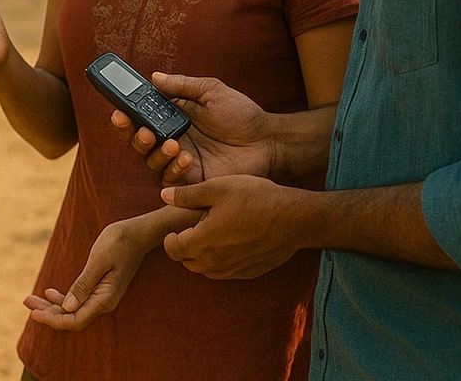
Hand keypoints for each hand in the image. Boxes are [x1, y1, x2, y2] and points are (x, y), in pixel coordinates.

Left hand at [23, 217, 152, 330]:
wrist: (137, 233)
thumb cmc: (118, 242)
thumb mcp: (98, 261)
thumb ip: (83, 285)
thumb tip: (67, 307)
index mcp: (104, 299)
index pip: (74, 320)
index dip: (53, 320)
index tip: (33, 314)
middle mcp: (103, 302)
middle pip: (71, 317)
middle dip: (47, 313)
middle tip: (25, 301)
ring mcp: (102, 296)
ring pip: (73, 309)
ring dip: (52, 306)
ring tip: (30, 298)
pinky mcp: (100, 288)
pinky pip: (78, 300)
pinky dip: (62, 298)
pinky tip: (48, 293)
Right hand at [111, 74, 272, 185]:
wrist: (267, 140)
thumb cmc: (241, 114)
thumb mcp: (211, 91)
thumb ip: (181, 85)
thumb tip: (153, 77)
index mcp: (173, 119)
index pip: (140, 119)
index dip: (125, 118)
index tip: (119, 113)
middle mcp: (172, 140)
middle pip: (139, 143)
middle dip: (134, 138)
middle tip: (143, 131)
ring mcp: (181, 161)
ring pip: (151, 162)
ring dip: (156, 154)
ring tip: (173, 144)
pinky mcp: (193, 180)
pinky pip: (171, 180)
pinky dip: (173, 169)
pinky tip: (186, 158)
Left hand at [162, 175, 300, 279]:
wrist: (296, 220)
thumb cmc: (257, 199)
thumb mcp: (219, 188)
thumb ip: (188, 195)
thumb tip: (164, 195)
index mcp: (203, 241)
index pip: (172, 249)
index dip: (170, 237)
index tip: (179, 225)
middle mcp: (216, 262)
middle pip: (187, 261)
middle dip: (184, 246)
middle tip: (195, 226)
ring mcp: (233, 270)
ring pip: (205, 269)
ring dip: (202, 255)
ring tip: (212, 232)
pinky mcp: (248, 272)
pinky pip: (225, 272)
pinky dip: (220, 260)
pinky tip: (230, 241)